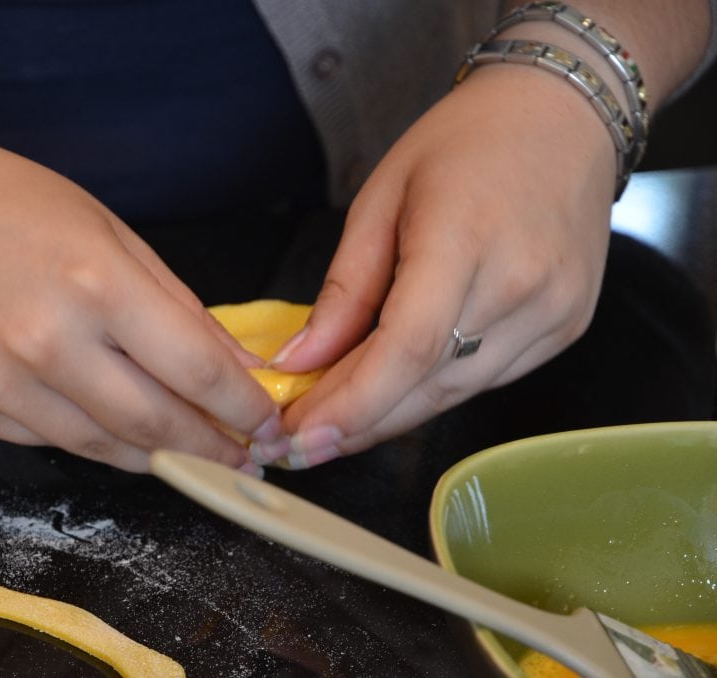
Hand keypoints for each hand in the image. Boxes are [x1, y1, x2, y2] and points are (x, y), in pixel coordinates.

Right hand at [0, 137, 278, 471]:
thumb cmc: (12, 206)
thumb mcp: (113, 234)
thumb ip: (179, 308)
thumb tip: (236, 370)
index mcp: (97, 283)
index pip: (196, 370)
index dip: (243, 409)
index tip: (267, 425)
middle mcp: (47, 340)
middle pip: (156, 423)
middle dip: (211, 448)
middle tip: (241, 456)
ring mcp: (0, 382)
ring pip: (105, 448)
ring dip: (159, 454)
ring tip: (190, 450)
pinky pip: (52, 442)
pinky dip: (95, 440)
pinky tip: (115, 426)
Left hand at [271, 65, 615, 466]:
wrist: (563, 117)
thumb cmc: (464, 143)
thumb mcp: (381, 199)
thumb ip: (344, 290)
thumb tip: (302, 363)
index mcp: (465, 239)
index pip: (405, 349)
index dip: (349, 405)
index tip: (297, 438)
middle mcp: (521, 286)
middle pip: (427, 384)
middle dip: (355, 423)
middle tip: (297, 442)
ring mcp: (554, 313)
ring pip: (455, 393)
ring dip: (389, 414)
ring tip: (334, 419)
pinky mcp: (567, 328)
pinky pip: (485, 379)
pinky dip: (431, 390)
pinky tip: (393, 388)